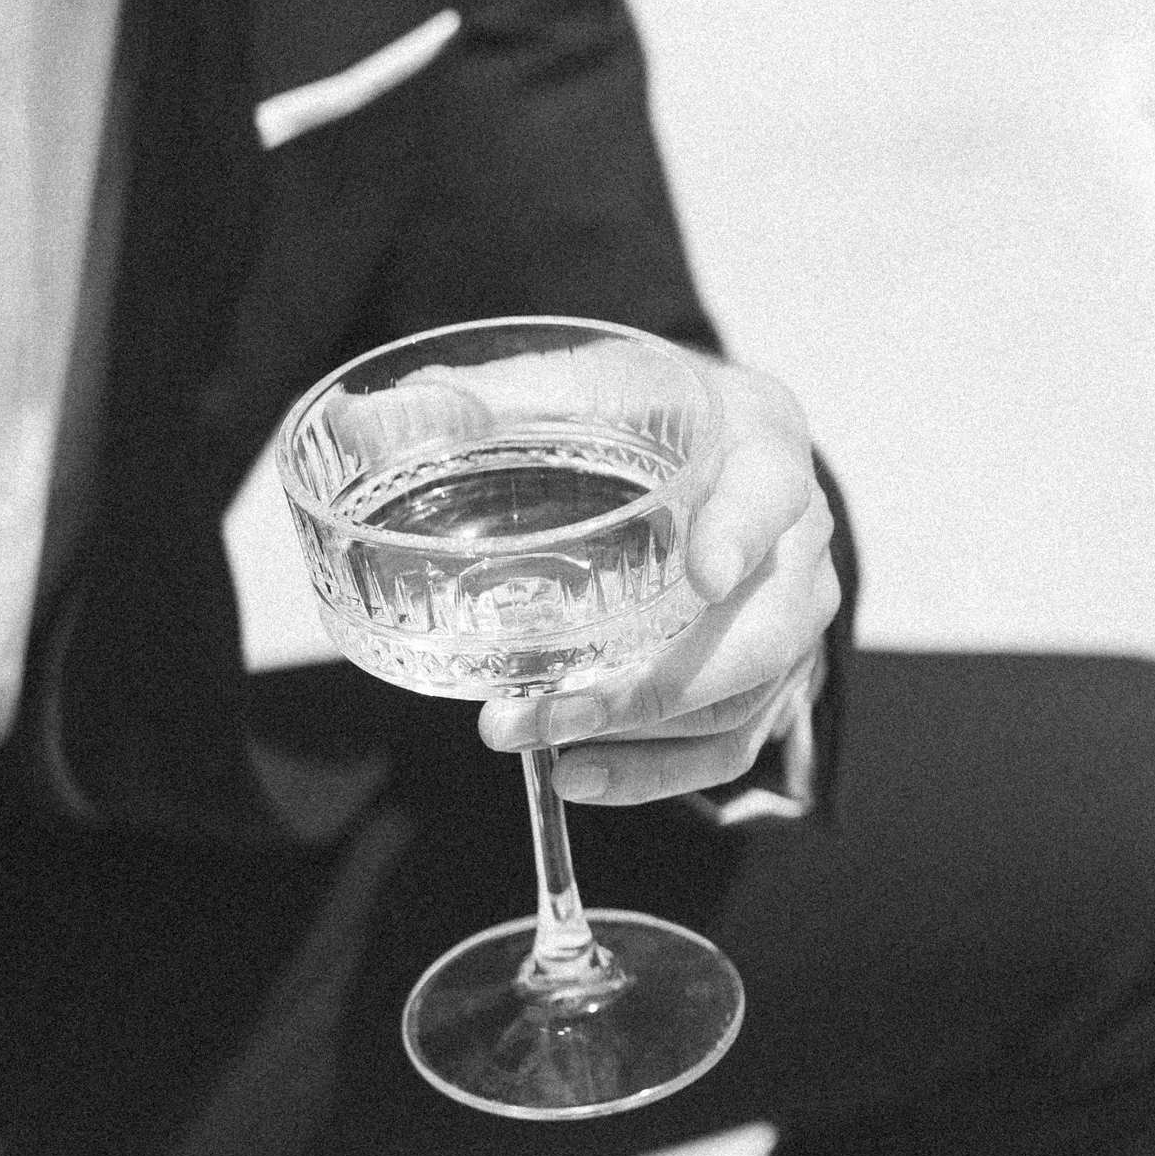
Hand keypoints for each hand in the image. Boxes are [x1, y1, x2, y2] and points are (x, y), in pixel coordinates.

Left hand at [477, 358, 839, 807]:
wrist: (691, 443)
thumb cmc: (634, 409)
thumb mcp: (569, 381)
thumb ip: (479, 399)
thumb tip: (356, 421)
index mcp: (760, 440)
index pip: (771, 488)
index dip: (742, 533)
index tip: (703, 575)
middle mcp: (798, 537)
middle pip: (765, 629)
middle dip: (657, 684)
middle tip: (554, 706)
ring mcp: (790, 617)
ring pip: (743, 700)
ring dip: (640, 737)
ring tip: (535, 738)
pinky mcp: (767, 679)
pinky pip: (729, 745)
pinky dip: (655, 773)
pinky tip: (577, 774)